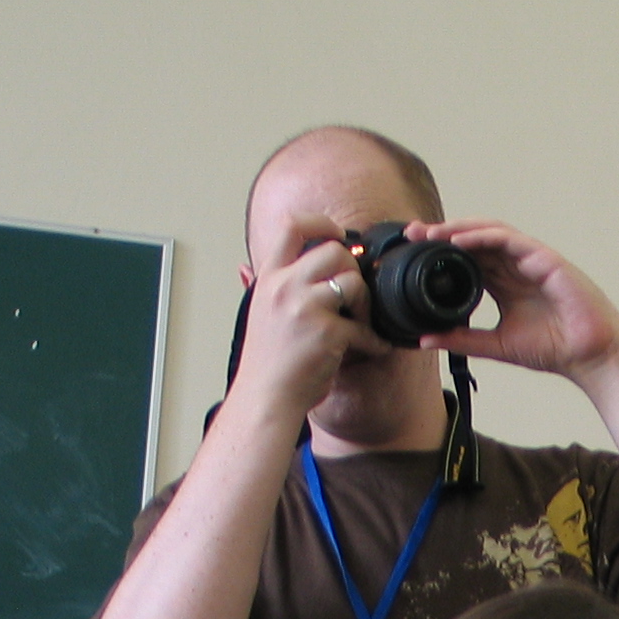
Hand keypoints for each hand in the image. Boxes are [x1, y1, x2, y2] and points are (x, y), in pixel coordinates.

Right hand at [229, 210, 370, 419]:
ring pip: (353, 282)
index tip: (337, 234)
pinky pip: (365, 327)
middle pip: (334, 250)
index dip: (321, 222)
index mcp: (269, 279)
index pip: (292, 226)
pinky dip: (374, 341)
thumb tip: (244, 267)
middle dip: (353, 269)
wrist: (265, 396)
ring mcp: (306, 308)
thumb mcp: (257, 313)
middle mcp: (285, 287)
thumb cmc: (266, 361)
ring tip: (361, 322)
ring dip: (366, 303)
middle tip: (354, 295)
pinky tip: (373, 348)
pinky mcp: (327, 333)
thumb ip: (262, 288)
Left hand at [411, 220, 618, 382]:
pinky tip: (460, 240)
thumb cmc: (554, 349)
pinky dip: (483, 236)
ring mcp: (531, 260)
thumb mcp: (497, 345)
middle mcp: (516, 267)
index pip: (468, 258)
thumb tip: (425, 339)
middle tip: (413, 233)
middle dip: (443, 234)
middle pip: (474, 240)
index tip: (413, 252)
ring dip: (459, 229)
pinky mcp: (545, 259)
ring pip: (490, 232)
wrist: (589, 357)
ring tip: (432, 233)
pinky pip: (510, 239)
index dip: (441, 251)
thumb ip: (463, 340)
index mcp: (505, 283)